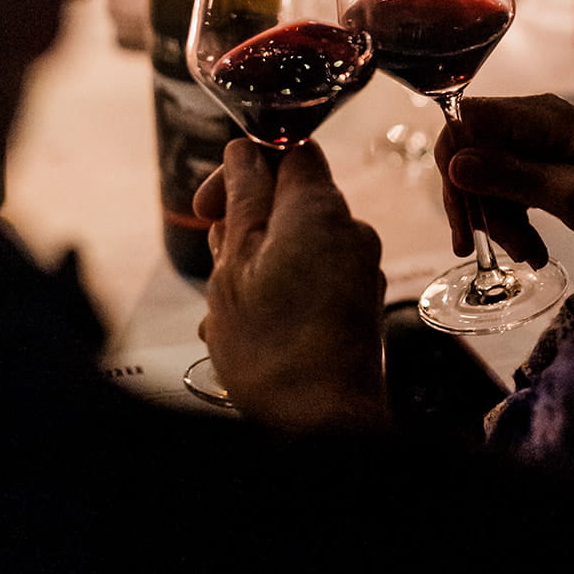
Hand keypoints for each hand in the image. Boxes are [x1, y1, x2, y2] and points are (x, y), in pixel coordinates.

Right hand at [193, 140, 386, 431]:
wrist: (322, 422)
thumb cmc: (271, 346)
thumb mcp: (235, 264)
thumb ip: (242, 200)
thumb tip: (244, 152)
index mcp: (320, 207)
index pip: (290, 150)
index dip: (246, 167)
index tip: (213, 206)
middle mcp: (351, 229)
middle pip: (293, 200)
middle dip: (247, 225)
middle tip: (217, 266)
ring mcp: (360, 268)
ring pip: (299, 243)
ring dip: (258, 264)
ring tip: (226, 310)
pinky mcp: (360, 304)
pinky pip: (317, 276)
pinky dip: (283, 289)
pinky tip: (253, 328)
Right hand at [434, 95, 573, 263]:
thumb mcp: (567, 193)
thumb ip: (509, 176)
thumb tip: (455, 164)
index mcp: (538, 116)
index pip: (467, 120)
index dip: (453, 161)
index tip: (461, 210)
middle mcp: (533, 120)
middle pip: (474, 153)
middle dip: (479, 203)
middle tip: (482, 247)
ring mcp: (539, 140)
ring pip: (489, 174)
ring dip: (500, 219)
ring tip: (529, 255)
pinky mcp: (545, 161)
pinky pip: (510, 184)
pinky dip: (515, 217)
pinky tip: (532, 248)